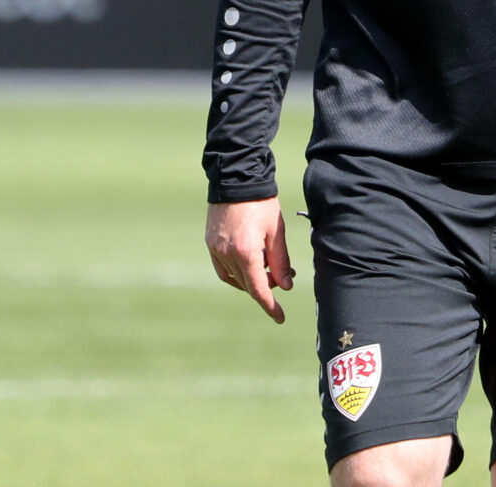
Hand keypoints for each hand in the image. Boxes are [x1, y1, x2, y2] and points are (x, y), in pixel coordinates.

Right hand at [206, 198, 294, 322]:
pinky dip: (236, 273)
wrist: (236, 178)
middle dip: (266, 286)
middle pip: (247, 285)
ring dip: (251, 279)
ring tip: (268, 265)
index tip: (280, 317)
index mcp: (246, 253)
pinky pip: (223, 269)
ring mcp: (215, 249)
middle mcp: (227, 255)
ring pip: (234, 278)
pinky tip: (249, 264)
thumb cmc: (261, 203)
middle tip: (283, 276)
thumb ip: (280, 261)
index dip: (270, 306)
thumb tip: (285, 286)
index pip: (259, 290)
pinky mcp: (210, 243)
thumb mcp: (276, 231)